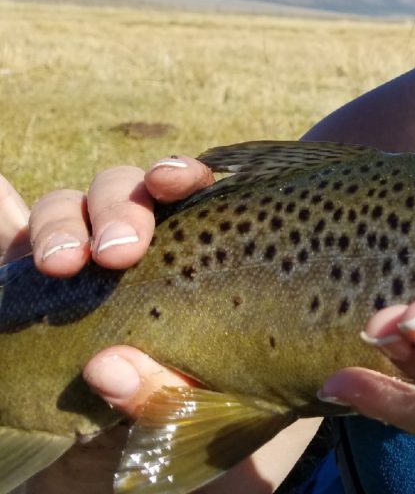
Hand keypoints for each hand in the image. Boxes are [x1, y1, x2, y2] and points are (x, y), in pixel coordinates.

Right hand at [3, 158, 214, 492]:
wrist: (108, 452)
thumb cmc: (165, 413)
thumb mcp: (182, 412)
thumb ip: (161, 393)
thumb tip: (109, 367)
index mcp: (185, 250)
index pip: (185, 192)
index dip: (177, 172)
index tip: (173, 182)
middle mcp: (124, 241)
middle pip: (117, 190)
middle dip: (116, 208)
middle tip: (118, 253)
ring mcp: (66, 256)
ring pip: (59, 209)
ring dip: (57, 225)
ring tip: (60, 264)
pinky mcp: (12, 280)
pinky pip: (0, 237)